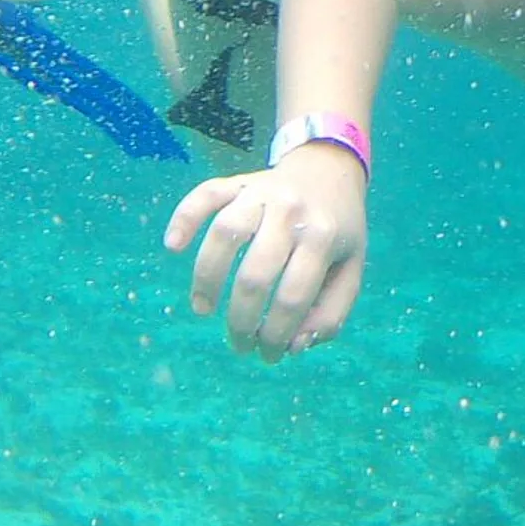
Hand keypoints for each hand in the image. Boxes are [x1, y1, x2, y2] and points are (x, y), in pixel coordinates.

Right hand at [163, 142, 367, 361]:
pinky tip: (174, 246)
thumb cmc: (338, 230)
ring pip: (224, 233)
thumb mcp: (351, 270)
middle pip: (255, 274)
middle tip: (239, 343)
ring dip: (206, 279)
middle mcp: (291, 211)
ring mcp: (262, 192)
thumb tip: (293, 346)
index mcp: (323, 236)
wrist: (330, 171)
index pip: (293, 297)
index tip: (269, 355)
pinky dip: (184, 217)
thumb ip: (331, 314)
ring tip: (203, 309)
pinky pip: (205, 194)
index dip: (277, 336)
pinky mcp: (238, 182)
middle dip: (242, 322)